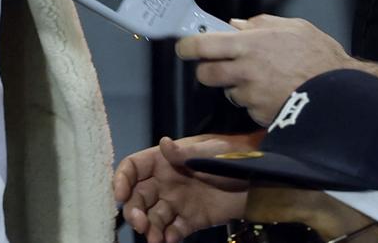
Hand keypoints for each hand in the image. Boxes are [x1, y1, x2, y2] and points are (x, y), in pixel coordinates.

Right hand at [113, 133, 254, 242]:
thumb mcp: (211, 151)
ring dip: (149, 229)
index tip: (119, 195)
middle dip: (134, 211)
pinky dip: (167, 237)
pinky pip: (172, 231)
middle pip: (138, 197)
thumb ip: (186, 153)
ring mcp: (176, 202)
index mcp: (165, 160)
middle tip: (140, 224)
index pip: (134, 168)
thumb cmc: (233, 157)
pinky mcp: (189, 220)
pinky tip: (169, 240)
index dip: (122, 179)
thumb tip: (164, 144)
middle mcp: (165, 182)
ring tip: (155, 239)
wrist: (258, 181)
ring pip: (153, 218)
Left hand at [177, 15, 352, 125]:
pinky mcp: (258, 115)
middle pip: (205, 74)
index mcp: (249, 45)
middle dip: (208, 69)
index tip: (185, 46)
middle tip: (221, 64)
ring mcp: (251, 96)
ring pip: (227, 92)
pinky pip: (247, 107)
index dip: (187, 46)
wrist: (340, 94)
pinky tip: (274, 92)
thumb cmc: (319, 57)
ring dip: (236, 86)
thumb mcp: (293, 27)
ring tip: (262, 78)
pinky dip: (254, 101)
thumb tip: (237, 25)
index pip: (202, 45)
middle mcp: (244, 72)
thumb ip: (260, 24)